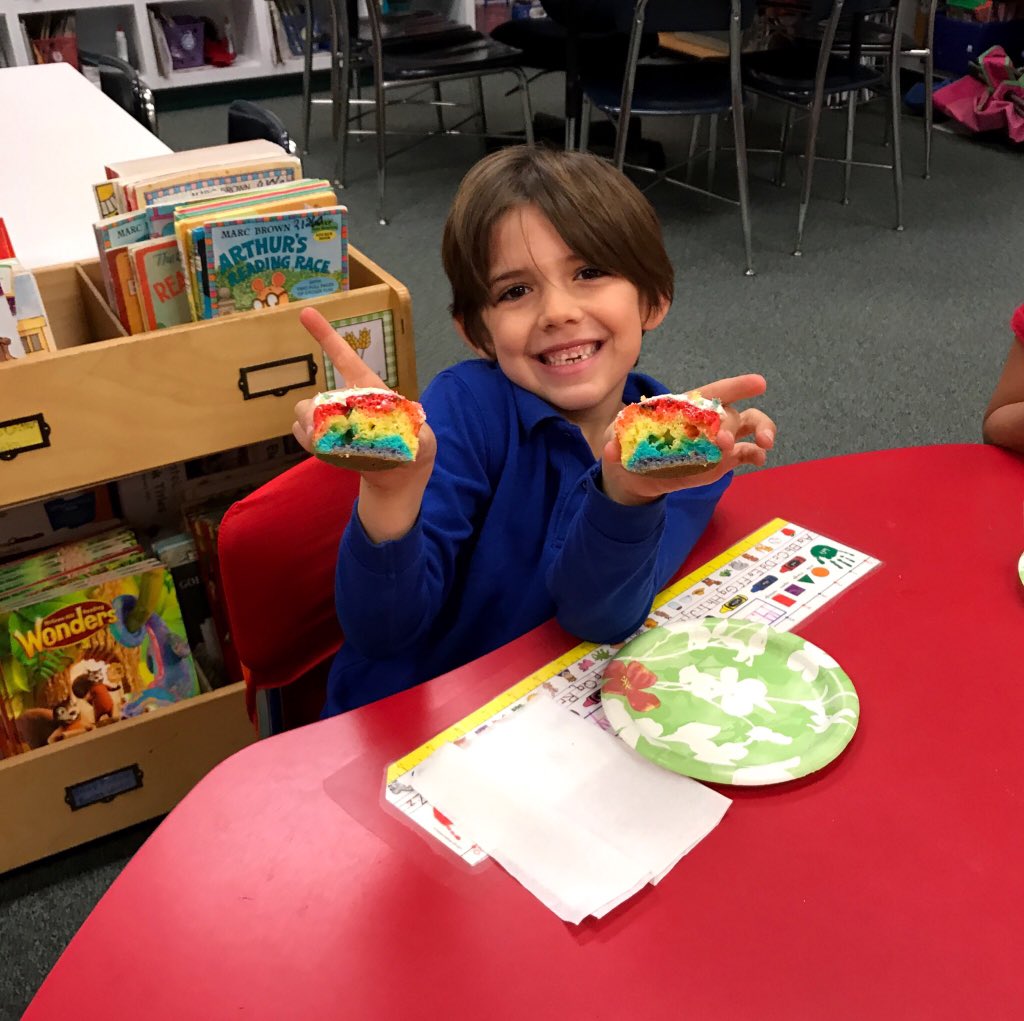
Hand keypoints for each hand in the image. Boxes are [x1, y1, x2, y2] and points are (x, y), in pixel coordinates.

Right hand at [294, 307, 435, 541]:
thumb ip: (419, 436)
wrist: (399, 478)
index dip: (327, 336)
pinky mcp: (322, 440)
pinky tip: (328, 451)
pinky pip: (301, 434)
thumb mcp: (425, 440)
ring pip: (304, 414)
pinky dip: (309, 442)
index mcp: (369, 389)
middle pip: (317, 396)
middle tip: (340, 434)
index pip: (347, 359)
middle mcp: (346, 400)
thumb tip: (409, 435)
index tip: (306, 313)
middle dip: (319, 413)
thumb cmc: (415, 450)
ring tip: (338, 446)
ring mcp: (331, 420)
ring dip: (313, 430)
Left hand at [600, 374, 774, 505]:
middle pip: (733, 412)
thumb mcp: (617, 437)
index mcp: (687, 407)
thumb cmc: (629, 445)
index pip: (714, 392)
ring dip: (761, 431)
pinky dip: (756, 455)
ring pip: (750, 427)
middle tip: (721, 439)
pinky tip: (759, 459)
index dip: (736, 386)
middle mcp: (707, 420)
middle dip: (733, 422)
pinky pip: (746, 454)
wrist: (633, 477)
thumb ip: (616, 439)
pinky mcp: (721, 463)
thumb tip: (611, 449)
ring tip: (764, 445)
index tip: (758, 383)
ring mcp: (718, 441)